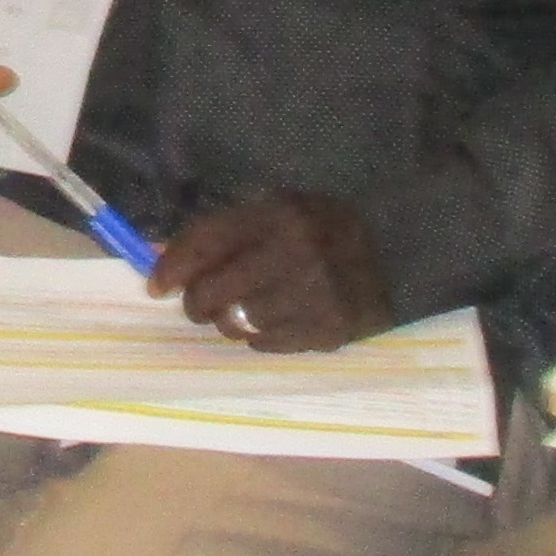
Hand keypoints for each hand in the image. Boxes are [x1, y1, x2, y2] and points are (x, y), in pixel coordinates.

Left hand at [151, 192, 387, 353]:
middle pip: (213, 292)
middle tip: (199, 304)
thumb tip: (159, 257)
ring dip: (228, 321)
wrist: (398, 255)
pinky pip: (265, 344)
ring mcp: (314, 295)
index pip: (205, 242)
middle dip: (196, 302)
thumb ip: (222, 231)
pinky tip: (275, 319)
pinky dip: (259, 336)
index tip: (156, 285)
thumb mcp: (277, 211)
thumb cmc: (324, 230)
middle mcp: (295, 253)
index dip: (173, 266)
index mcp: (280, 213)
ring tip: (244, 309)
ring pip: (235, 323)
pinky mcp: (327, 330)